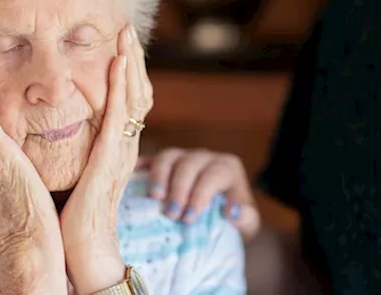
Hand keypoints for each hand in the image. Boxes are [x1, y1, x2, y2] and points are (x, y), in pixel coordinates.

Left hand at [60, 24, 152, 291]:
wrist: (84, 246)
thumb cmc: (73, 214)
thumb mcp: (77, 171)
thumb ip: (76, 148)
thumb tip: (57, 129)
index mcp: (116, 146)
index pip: (127, 99)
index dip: (126, 70)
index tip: (118, 42)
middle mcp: (126, 143)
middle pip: (137, 90)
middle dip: (132, 56)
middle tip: (126, 26)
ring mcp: (123, 148)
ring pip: (134, 94)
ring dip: (131, 60)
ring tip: (126, 33)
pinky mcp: (112, 156)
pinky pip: (121, 113)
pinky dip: (122, 84)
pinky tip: (117, 62)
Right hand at [141, 148, 260, 243]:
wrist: (220, 217)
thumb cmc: (232, 221)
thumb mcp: (247, 224)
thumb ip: (246, 219)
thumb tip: (231, 212)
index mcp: (227, 168)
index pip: (213, 175)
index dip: (200, 195)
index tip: (189, 218)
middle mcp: (205, 158)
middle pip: (189, 164)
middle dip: (179, 189)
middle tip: (171, 214)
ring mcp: (183, 156)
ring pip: (169, 156)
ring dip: (159, 176)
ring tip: (153, 198)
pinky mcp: (165, 163)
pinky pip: (151, 158)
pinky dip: (141, 165)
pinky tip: (132, 175)